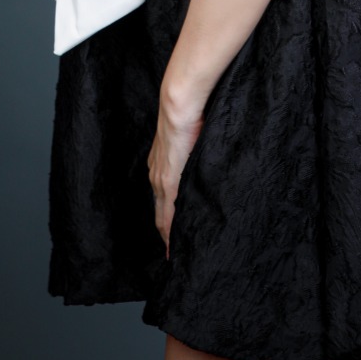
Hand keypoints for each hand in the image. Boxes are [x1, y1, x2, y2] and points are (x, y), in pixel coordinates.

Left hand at [147, 97, 203, 257]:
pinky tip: (174, 245)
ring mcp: (160, 180)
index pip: (162, 198)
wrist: (178, 106)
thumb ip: (193, 152)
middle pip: (160, 212)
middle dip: (165, 233)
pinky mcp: (169, 182)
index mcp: (160, 165)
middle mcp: (156, 176)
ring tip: (175, 253)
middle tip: (173, 253)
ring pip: (162, 216)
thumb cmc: (188, 115)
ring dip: (168, 235)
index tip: (171, 235)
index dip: (166, 217)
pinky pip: (168, 214)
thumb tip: (204, 158)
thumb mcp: (189, 139)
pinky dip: (171, 231)